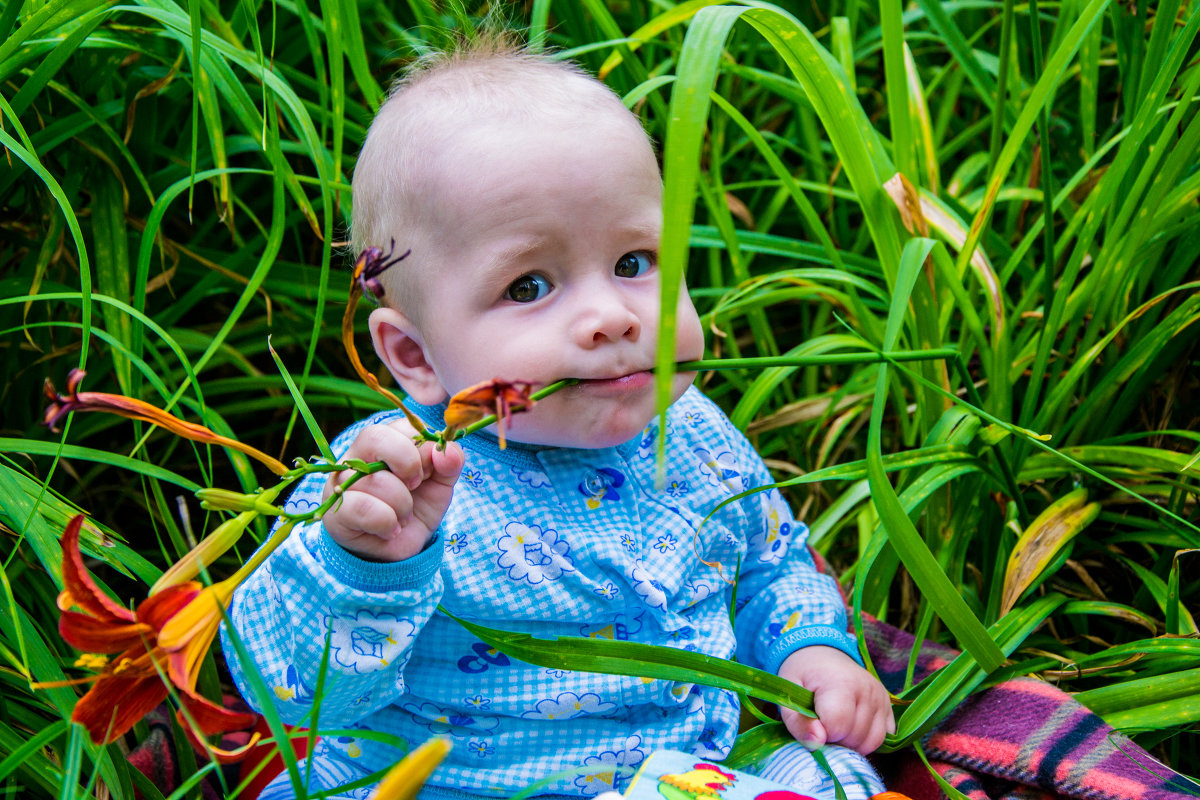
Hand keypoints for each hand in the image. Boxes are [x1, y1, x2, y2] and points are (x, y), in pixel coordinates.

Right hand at [322, 418, 463, 561]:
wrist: (399, 547)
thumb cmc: (417, 506)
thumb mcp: (441, 483)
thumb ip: (450, 462)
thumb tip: (448, 452)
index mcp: (386, 441)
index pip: (402, 425)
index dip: (424, 448)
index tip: (430, 471)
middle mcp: (358, 455)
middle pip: (375, 436)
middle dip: (408, 463)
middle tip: (416, 485)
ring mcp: (341, 481)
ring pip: (375, 480)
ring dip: (403, 505)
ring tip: (404, 517)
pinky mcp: (335, 511)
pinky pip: (363, 508)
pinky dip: (387, 523)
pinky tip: (390, 531)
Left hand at [777, 645, 894, 753]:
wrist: (821, 655)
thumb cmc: (802, 676)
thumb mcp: (788, 695)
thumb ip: (798, 722)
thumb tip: (817, 744)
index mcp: (840, 682)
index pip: (838, 726)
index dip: (821, 734)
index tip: (812, 724)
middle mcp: (867, 689)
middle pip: (855, 737)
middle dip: (835, 740)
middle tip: (822, 725)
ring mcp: (881, 697)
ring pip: (872, 742)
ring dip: (851, 744)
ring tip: (835, 728)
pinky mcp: (888, 705)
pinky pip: (884, 737)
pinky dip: (867, 741)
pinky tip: (851, 729)